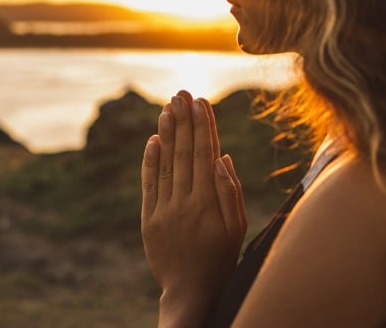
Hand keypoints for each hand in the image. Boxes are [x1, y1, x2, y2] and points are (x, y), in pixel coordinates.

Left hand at [141, 90, 246, 325]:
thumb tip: (223, 157)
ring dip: (167, 133)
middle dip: (183, 120)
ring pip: (165, 163)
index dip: (203, 126)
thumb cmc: (220, 259)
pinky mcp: (148, 219)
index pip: (205, 154)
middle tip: (182, 93)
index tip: (201, 102)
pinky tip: (153, 139)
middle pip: (184, 153)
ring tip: (168, 107)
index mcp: (208, 203)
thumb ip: (229, 192)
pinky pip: (149, 184)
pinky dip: (150, 160)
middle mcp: (184, 202)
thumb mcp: (237, 229)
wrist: (189, 292)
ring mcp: (163, 210)